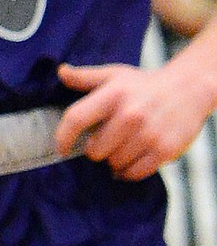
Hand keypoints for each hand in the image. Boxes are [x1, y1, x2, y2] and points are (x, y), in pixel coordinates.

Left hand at [56, 56, 209, 179]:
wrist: (186, 90)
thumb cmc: (143, 84)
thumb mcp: (113, 75)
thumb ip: (85, 77)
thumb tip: (61, 72)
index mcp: (112, 94)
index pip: (77, 118)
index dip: (63, 136)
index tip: (60, 148)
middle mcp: (129, 115)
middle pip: (95, 149)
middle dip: (94, 149)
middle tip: (103, 141)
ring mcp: (148, 135)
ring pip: (115, 163)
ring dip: (113, 160)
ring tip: (120, 147)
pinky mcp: (164, 151)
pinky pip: (135, 173)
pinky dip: (128, 172)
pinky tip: (129, 161)